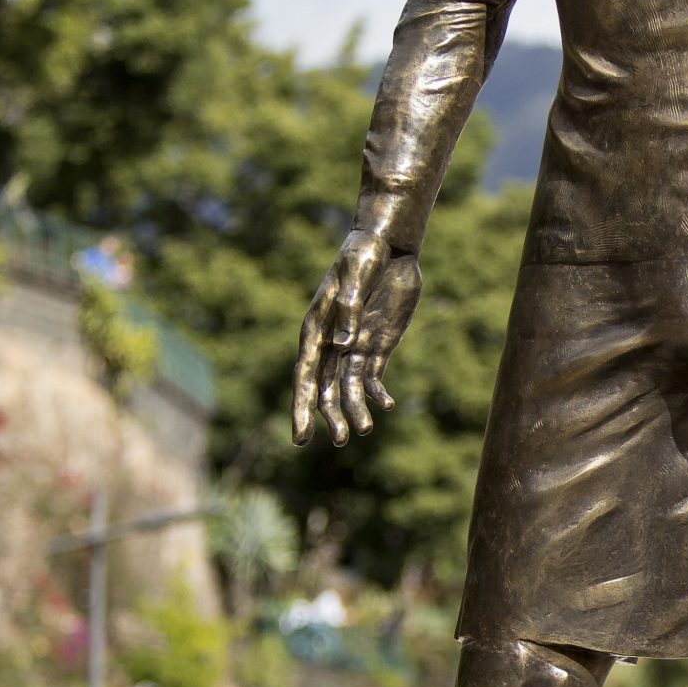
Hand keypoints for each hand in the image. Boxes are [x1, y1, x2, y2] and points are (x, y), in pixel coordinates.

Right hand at [292, 230, 422, 447]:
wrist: (388, 244)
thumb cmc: (364, 254)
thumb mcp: (357, 275)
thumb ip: (350, 309)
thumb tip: (343, 346)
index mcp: (316, 328)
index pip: (306, 375)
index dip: (302, 406)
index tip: (300, 437)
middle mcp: (330, 342)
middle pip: (325, 388)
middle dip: (328, 417)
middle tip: (339, 442)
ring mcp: (353, 346)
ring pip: (348, 388)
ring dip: (354, 410)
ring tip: (363, 432)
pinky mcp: (376, 346)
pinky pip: (373, 377)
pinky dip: (378, 393)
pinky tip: (387, 405)